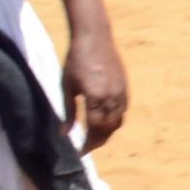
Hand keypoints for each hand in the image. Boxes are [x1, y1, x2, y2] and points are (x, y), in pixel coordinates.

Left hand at [62, 27, 129, 151]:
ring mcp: (121, 91)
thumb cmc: (75, 61)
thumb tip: (64, 134)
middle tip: (87, 147)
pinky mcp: (125, 85)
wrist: (94, 37)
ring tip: (96, 136)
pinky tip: (106, 119)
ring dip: (108, 131)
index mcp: (95, 98)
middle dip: (98, 141)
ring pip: (118, 120)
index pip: (94, 130)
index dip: (88, 144)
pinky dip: (116, 119)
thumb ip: (68, 112)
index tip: (80, 152)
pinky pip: (123, 109)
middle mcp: (111, 97)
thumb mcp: (67, 87)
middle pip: (109, 128)